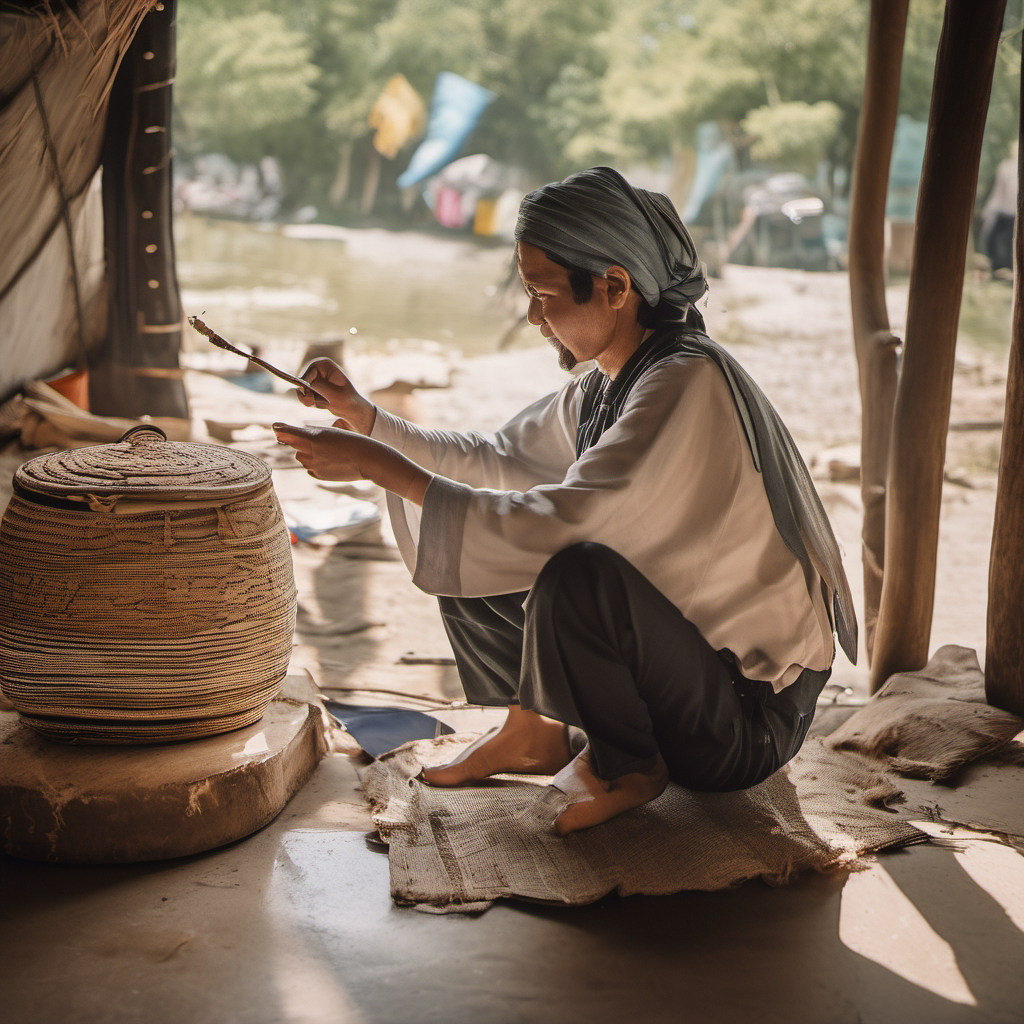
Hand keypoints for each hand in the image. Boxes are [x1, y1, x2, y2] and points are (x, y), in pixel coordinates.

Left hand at [273, 423, 429, 504]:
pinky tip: (331, 460)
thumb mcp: (331, 431)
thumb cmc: (351, 440)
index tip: (275, 427)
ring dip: (309, 453)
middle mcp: (310, 453)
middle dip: (300, 442)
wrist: (368, 459)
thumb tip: (292, 436)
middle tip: (319, 440)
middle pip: (295, 446)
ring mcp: (314, 466)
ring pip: (302, 457)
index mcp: (313, 438)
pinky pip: (310, 468)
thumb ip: (310, 433)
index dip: (281, 429)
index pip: (288, 433)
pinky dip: (316, 463)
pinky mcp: (319, 475)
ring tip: (329, 451)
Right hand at [293, 358, 375, 434]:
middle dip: (307, 394)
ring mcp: (314, 379)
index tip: (310, 394)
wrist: (352, 410)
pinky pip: (304, 396)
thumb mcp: (333, 393)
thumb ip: (317, 387)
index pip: (308, 371)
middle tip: (315, 402)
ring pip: (301, 390)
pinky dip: (310, 403)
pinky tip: (322, 405)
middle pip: (302, 380)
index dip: (306, 383)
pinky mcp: (312, 389)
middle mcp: (317, 370)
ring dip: (309, 400)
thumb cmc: (346, 400)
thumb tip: (301, 386)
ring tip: (323, 404)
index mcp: (324, 364)